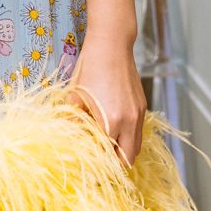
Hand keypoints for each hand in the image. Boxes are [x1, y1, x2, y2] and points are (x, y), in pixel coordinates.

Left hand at [63, 33, 146, 167]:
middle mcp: (129, 121)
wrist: (112, 44)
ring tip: (108, 146)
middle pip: (128, 158)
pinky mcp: (142, 106)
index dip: (99, 163)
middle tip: (100, 161)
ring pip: (137, 145)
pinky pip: (139, 130)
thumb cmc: (90, 67)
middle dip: (115, 163)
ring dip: (124, 150)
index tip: (90, 165)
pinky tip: (115, 129)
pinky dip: (129, 136)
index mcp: (110, 121)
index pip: (108, 156)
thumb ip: (74, 120)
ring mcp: (138, 114)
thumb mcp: (76, 95)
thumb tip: (68, 137)